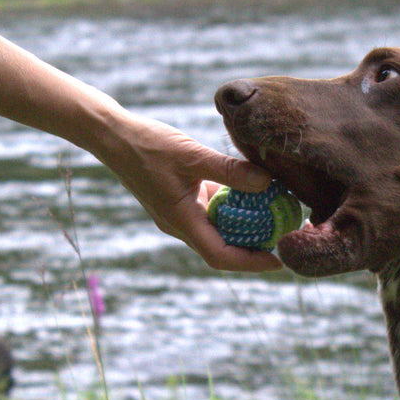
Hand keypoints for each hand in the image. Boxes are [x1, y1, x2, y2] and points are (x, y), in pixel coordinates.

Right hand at [100, 112, 282, 272]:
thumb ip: (230, 170)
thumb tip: (268, 182)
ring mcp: (179, 213)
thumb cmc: (149, 145)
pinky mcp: (180, 200)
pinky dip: (232, 207)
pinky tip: (252, 191)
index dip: (252, 263)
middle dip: (255, 247)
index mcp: (181, 221)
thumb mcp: (193, 155)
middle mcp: (181, 224)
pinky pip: (211, 211)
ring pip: (218, 229)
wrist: (114, 137)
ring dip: (245, 227)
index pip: (221, 255)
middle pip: (223, 248)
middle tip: (285, 236)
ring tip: (276, 216)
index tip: (280, 259)